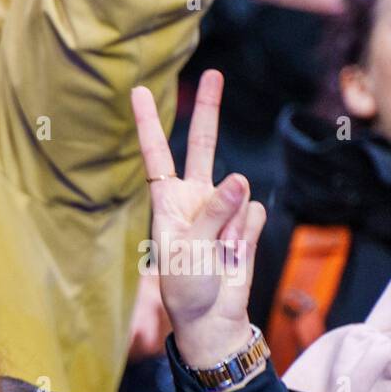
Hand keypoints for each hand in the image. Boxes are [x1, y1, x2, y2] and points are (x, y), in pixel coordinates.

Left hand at [132, 70, 266, 368]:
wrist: (211, 316)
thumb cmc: (186, 288)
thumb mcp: (187, 251)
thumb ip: (212, 214)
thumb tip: (240, 178)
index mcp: (166, 203)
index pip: (156, 155)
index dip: (147, 124)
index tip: (138, 92)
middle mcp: (194, 199)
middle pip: (203, 147)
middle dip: (209, 111)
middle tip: (213, 74)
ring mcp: (221, 209)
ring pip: (238, 193)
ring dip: (231, 225)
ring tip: (218, 253)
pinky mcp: (244, 222)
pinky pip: (253, 214)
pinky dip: (245, 236)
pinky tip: (235, 254)